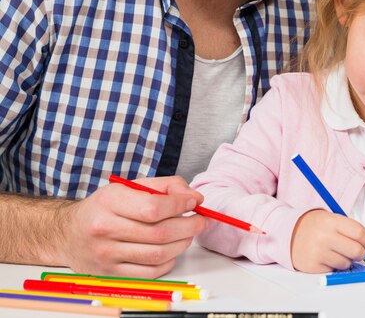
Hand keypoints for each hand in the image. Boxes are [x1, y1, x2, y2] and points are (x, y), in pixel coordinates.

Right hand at [59, 176, 211, 277]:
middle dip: (189, 226)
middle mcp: (105, 229)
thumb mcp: (130, 187)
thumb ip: (165, 186)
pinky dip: (169, 260)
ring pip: (158, 254)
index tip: (195, 201)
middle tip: (201, 220)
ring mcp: (107, 254)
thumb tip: (194, 196)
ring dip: (183, 244)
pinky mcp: (112, 273)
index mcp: (110, 202)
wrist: (67, 233)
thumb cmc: (105, 208)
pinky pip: (151, 272)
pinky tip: (172, 249)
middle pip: (160, 233)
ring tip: (189, 233)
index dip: (181, 204)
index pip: (153, 207)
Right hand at [291, 210, 364, 273]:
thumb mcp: (330, 219)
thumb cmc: (314, 226)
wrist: (288, 233)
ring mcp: (318, 252)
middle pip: (356, 250)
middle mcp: (324, 236)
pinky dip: (334, 266)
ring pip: (346, 263)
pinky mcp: (313, 265)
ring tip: (336, 252)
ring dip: (346, 260)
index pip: (359, 233)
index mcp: (330, 221)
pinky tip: (326, 257)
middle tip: (359, 253)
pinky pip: (334, 270)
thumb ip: (349, 229)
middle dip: (361, 254)